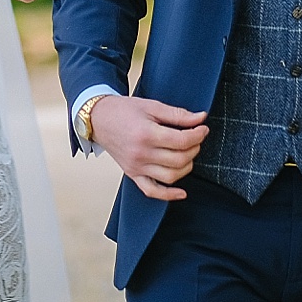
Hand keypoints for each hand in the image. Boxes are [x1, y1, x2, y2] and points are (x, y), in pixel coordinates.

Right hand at [90, 95, 207, 201]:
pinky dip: (168, 195)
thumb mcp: (152, 106)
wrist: (98, 119)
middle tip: (196, 138)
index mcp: (146, 134)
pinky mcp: (132, 174)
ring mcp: (136, 167)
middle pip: (179, 159)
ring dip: (186, 166)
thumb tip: (201, 118)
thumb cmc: (124, 111)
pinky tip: (182, 193)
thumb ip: (178, 114)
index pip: (181, 140)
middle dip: (194, 148)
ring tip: (188, 153)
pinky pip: (152, 191)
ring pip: (171, 176)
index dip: (198, 134)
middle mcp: (141, 154)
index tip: (203, 128)